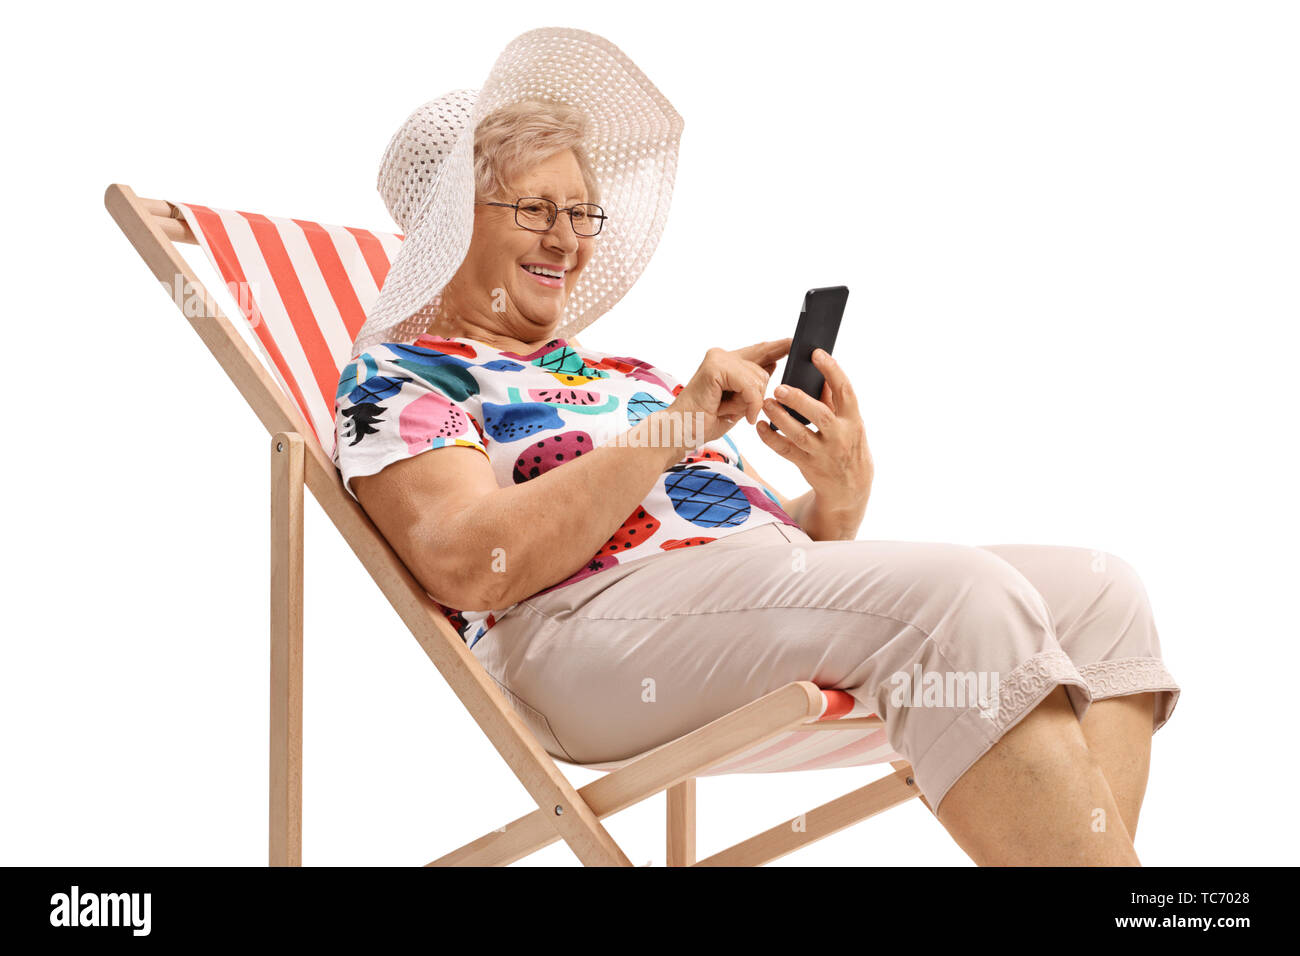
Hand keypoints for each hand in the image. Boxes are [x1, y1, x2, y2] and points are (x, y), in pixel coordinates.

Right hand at [668, 338, 792, 447]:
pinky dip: (748, 403)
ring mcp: (717, 358)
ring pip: (758, 379)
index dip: (778, 347)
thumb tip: (774, 363)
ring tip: (726, 410)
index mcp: (728, 362)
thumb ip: (753, 383)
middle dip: (756, 396)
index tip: (794, 342)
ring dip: (748, 403)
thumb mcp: (739, 403)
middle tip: (732, 409)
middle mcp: (722, 355)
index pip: (760, 351)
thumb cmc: (704, 421)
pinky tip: (736, 414)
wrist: (679, 432)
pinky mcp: (715, 367)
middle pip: (763, 371)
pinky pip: (749, 385)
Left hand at [757, 348, 873, 510]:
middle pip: (819, 415)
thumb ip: (834, 400)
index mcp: (854, 420)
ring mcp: (824, 453)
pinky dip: (771, 438)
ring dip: (780, 418)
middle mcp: (840, 436)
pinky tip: (761, 426)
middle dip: (799, 400)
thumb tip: (819, 373)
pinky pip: (786, 451)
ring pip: (800, 434)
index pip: (845, 391)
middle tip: (779, 387)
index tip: (816, 353)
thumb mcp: (850, 422)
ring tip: (766, 403)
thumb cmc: (847, 444)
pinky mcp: (808, 466)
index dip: (832, 370)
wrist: (850, 488)